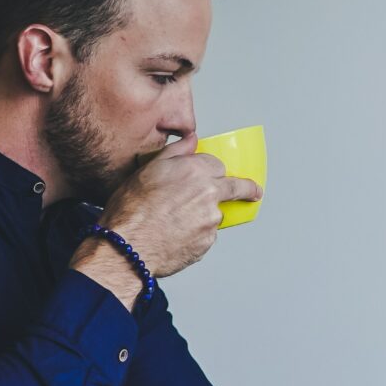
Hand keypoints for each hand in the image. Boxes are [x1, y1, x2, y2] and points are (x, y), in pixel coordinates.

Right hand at [71, 133, 262, 281]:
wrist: (129, 245)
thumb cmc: (132, 209)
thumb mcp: (147, 170)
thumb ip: (176, 152)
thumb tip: (191, 139)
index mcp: (195, 171)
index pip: (218, 165)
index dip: (213, 170)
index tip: (218, 175)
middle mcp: (209, 194)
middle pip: (236, 188)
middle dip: (248, 189)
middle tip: (256, 192)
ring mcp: (211, 220)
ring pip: (215, 214)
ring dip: (203, 216)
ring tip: (173, 222)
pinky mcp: (208, 242)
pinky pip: (206, 235)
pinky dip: (195, 235)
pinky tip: (174, 235)